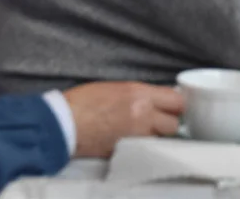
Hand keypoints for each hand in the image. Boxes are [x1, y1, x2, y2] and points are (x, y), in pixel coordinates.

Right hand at [63, 82, 183, 157]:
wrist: (63, 123)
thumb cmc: (83, 102)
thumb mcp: (115, 88)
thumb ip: (139, 94)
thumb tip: (157, 99)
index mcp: (139, 93)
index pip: (176, 100)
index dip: (176, 104)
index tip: (172, 106)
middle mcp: (143, 113)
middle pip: (174, 122)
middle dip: (168, 122)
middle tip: (159, 121)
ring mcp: (137, 135)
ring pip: (162, 138)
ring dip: (156, 135)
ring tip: (142, 132)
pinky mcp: (129, 151)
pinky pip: (147, 149)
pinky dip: (143, 146)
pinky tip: (132, 140)